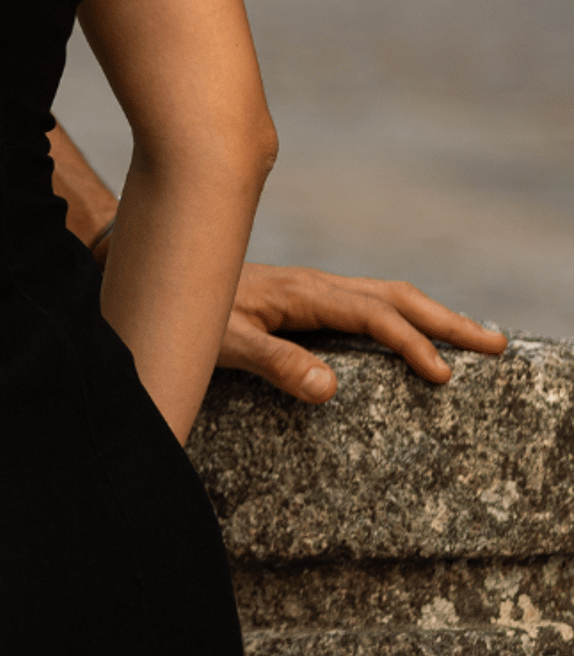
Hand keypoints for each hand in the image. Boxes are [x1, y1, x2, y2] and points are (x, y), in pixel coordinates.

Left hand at [219, 262, 506, 402]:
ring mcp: (316, 292)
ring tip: (478, 339)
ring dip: (433, 315)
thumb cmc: (191, 307)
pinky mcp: (311, 302)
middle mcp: (317, 287)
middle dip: (446, 319)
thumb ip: (275, 363)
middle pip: (395, 296)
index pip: (372, 315)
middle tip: (494, 346)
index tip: (442, 375)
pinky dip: (407, 315)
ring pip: (387, 296)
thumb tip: (331, 388)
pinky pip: (370, 304)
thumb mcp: (224, 341)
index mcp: (303, 294)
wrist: (162, 267)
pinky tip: (421, 336)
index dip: (410, 344)